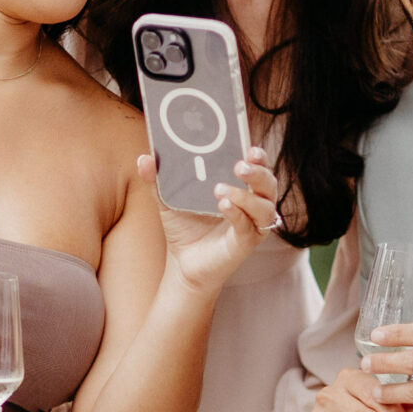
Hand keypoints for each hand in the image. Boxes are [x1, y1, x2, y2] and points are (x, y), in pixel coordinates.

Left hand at [149, 147, 284, 296]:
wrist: (183, 264)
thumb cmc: (184, 228)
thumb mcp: (169, 200)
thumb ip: (158, 179)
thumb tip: (144, 158)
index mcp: (240, 187)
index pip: (258, 167)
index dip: (259, 157)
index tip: (250, 147)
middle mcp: (252, 205)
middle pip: (268, 183)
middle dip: (258, 172)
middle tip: (239, 165)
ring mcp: (252, 225)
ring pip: (264, 206)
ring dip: (245, 195)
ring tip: (220, 189)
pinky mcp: (245, 243)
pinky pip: (248, 226)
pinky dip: (237, 214)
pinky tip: (223, 205)